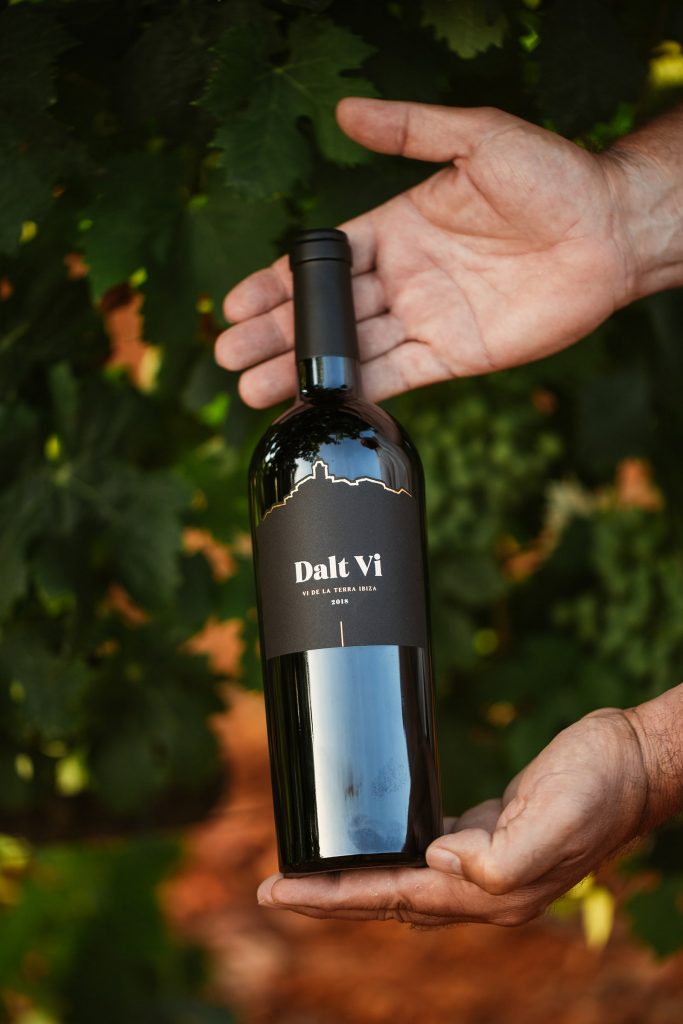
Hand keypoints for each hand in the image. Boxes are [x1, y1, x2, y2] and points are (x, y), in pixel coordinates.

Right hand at [216, 97, 640, 407]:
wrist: (608, 231)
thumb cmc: (551, 177)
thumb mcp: (476, 138)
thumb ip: (410, 129)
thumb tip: (345, 109)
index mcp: (397, 227)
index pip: (323, 260)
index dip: (278, 282)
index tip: (236, 303)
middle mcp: (403, 276)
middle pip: (325, 310)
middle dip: (275, 333)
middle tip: (229, 354)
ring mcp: (425, 318)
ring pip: (350, 349)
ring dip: (302, 368)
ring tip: (252, 389)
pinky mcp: (452, 354)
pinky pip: (394, 375)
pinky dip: (356, 390)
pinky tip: (318, 402)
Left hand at [257, 709, 648, 925]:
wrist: (631, 762)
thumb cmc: (598, 787)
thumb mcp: (556, 820)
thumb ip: (501, 857)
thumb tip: (437, 860)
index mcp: (492, 891)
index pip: (393, 898)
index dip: (332, 897)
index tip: (278, 890)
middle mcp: (483, 886)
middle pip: (386, 897)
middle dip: (327, 896)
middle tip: (271, 886)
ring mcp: (484, 861)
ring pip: (401, 877)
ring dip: (353, 876)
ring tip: (308, 867)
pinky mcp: (487, 831)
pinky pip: (423, 851)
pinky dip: (388, 850)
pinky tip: (371, 836)